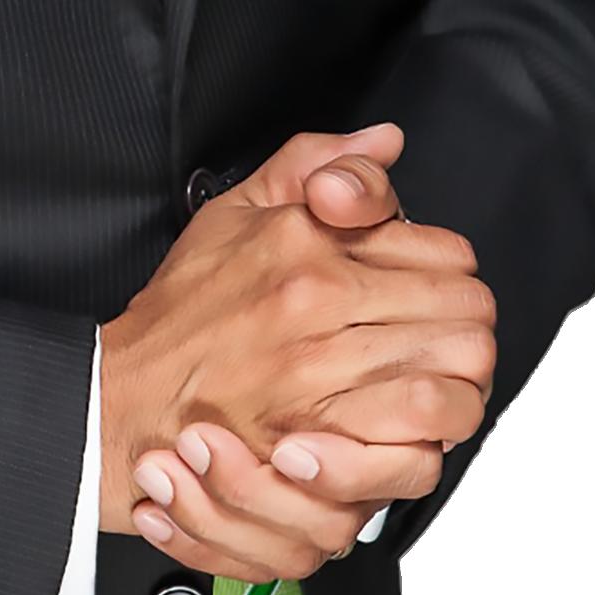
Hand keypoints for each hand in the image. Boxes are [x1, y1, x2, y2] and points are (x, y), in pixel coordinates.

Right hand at [99, 119, 495, 552]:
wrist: (126, 395)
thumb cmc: (181, 313)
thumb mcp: (237, 209)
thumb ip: (316, 162)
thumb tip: (385, 140)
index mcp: (307, 244)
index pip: (447, 255)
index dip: (452, 273)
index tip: (434, 289)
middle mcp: (317, 306)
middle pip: (467, 322)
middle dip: (469, 334)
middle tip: (447, 344)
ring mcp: (319, 380)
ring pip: (455, 389)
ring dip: (459, 393)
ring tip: (438, 391)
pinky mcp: (316, 447)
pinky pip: (416, 454)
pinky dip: (426, 449)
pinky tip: (407, 437)